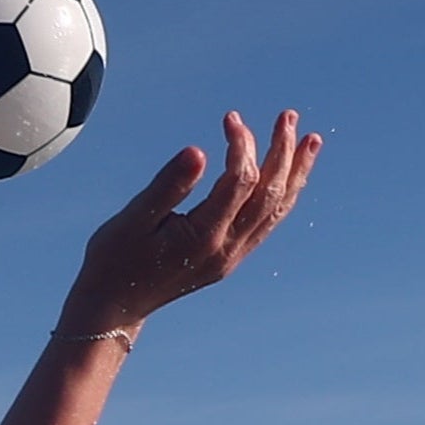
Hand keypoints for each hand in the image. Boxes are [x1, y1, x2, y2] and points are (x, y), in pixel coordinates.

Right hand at [62, 108, 323, 333]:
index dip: (241, 144)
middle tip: (290, 116)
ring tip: (310, 140)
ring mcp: (231, 256)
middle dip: (282, 152)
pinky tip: (288, 174)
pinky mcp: (229, 258)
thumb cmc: (114, 259)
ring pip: (275, 210)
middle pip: (269, 194)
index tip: (230, 118)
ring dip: (294, 173)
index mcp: (202, 237)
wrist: (113, 307)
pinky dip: (283, 194)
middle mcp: (225, 249)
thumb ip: (168, 185)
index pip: (239, 181)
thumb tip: (199, 152)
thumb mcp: (132, 219)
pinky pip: (267, 223)